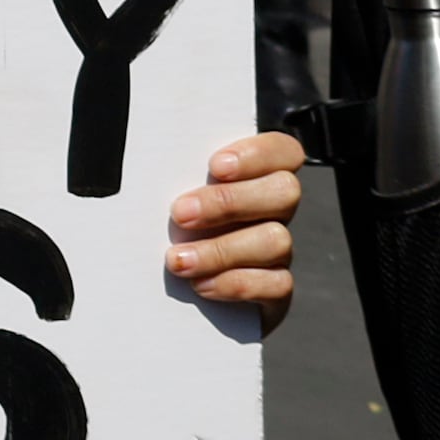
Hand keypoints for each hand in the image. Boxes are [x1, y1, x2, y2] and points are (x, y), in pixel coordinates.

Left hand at [167, 132, 306, 332]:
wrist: (168, 288)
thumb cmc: (169, 223)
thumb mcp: (174, 192)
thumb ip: (180, 173)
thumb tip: (154, 166)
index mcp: (257, 175)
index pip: (284, 151)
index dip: (258, 154)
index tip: (215, 165)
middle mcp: (275, 209)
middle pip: (284, 192)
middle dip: (229, 202)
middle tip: (181, 214)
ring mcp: (279, 249)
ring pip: (277, 240)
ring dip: (222, 250)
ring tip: (179, 260)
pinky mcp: (276, 287)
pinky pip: (277, 284)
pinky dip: (235, 284)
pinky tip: (202, 284)